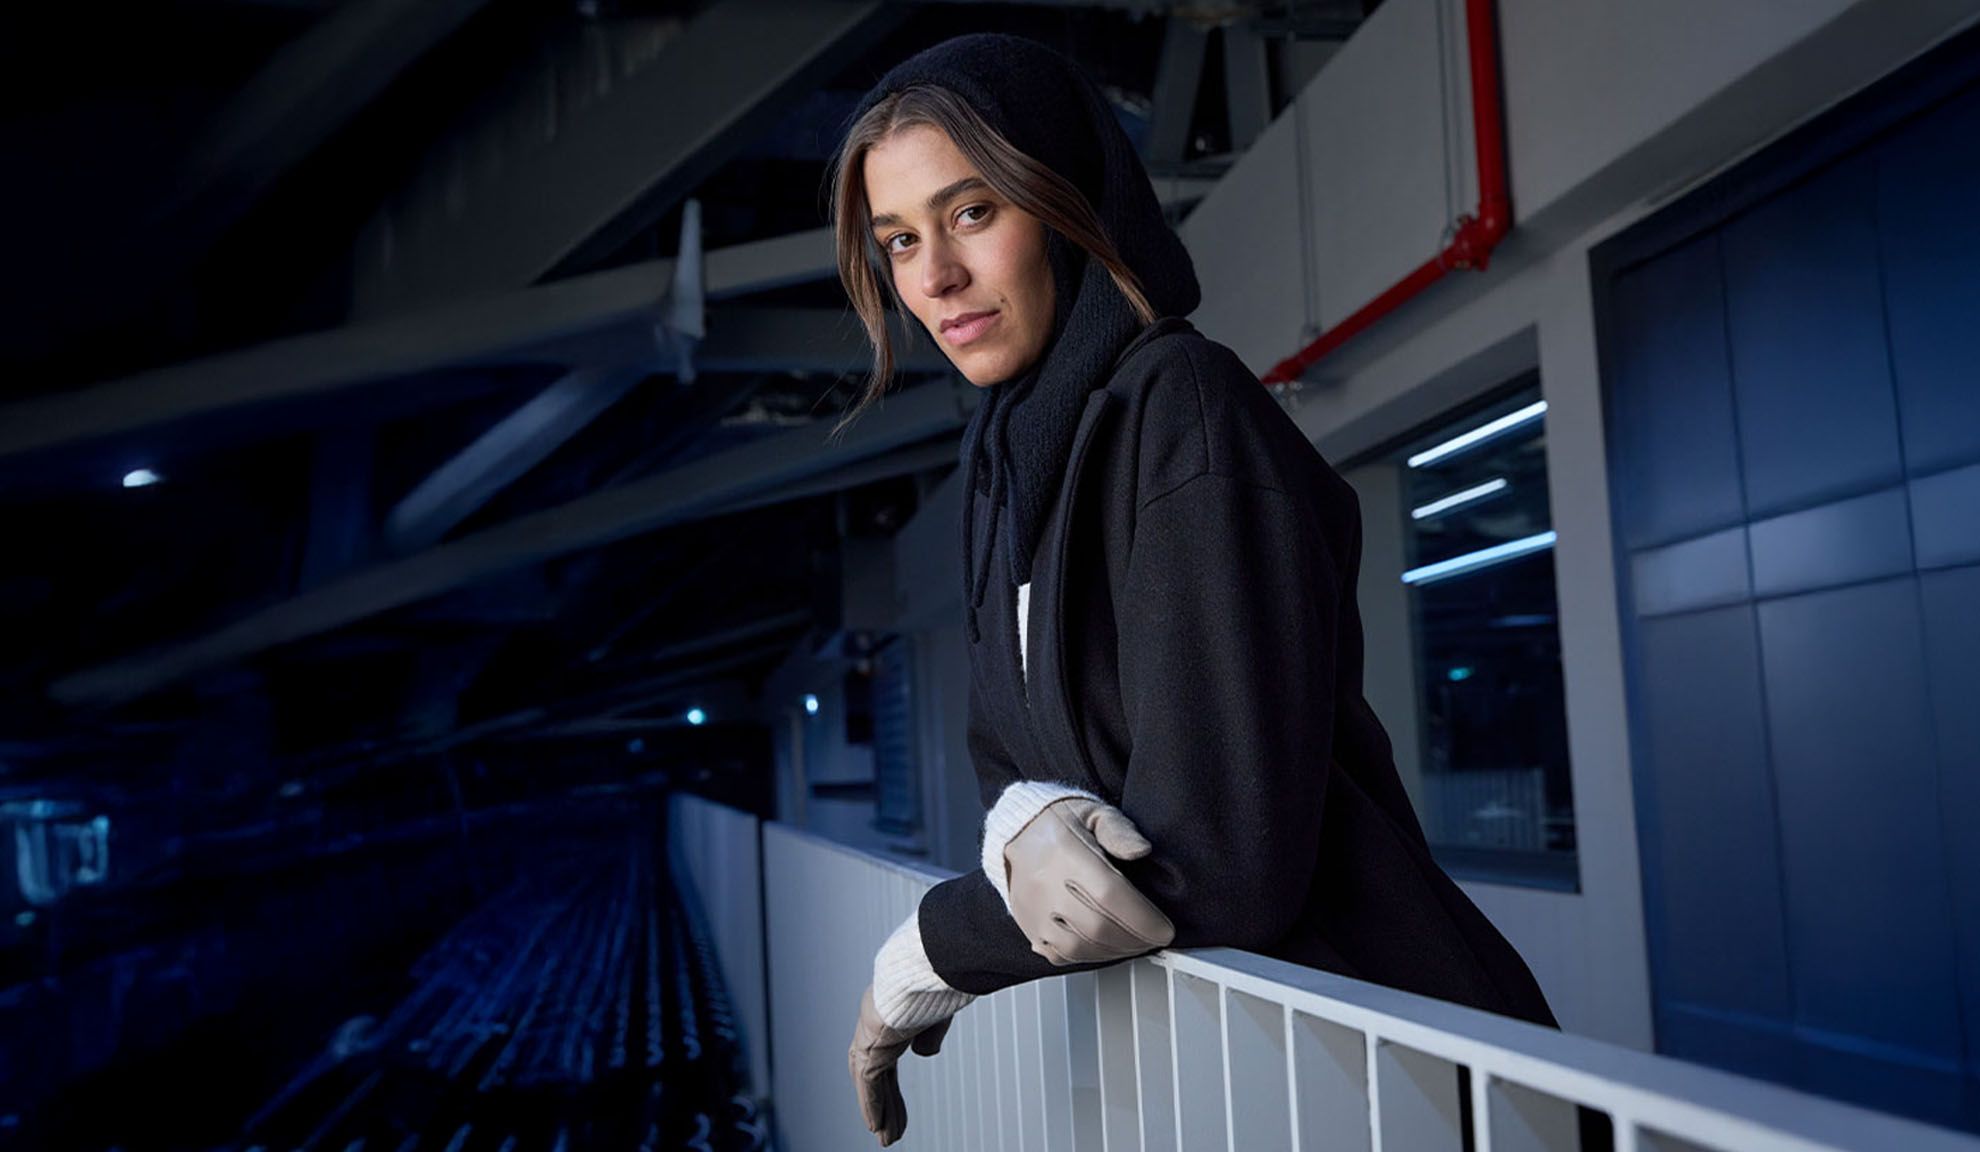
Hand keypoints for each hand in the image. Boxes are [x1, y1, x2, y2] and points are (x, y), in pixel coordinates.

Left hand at [848, 984, 950, 1145]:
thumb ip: (929, 1034)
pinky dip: (872, 1104)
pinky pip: (868, 1081)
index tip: (896, 1108)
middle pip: (876, 1074)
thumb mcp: (936, 1013)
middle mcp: (875, 1025)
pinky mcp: (870, 1041)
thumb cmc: (937, 980)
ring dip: (879, 1111)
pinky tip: (876, 1126)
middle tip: (888, 1130)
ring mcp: (870, 1033)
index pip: (886, 1060)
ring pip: (870, 1082)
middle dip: (884, 1103)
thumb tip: (925, 1054)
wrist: (927, 964)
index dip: (889, 1088)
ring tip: (885, 1138)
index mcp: (890, 1016)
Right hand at [1004, 797, 1174, 964]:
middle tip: (1153, 937)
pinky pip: (1058, 954)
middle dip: (1135, 939)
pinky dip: (1088, 957)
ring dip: (1114, 951)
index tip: (1164, 929)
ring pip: (1078, 947)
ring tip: (1134, 943)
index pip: (1109, 894)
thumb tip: (1142, 850)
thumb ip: (1120, 831)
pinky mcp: (1028, 925)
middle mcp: (1046, 884)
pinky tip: (1105, 946)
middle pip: (1097, 926)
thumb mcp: (1096, 813)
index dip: (1142, 918)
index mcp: (1066, 853)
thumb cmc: (1061, 823)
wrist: (1020, 833)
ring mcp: (1034, 909)